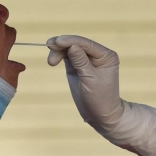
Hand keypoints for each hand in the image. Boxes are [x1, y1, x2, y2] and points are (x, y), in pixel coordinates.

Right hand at [47, 35, 155, 155]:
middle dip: (63, 45)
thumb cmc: (99, 98)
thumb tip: (72, 45)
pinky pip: (67, 56)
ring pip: (70, 48)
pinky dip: (59, 56)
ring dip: (58, 51)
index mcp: (106, 56)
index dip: (71, 41)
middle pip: (77, 44)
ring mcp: (87, 59)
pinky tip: (53, 60)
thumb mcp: (89, 80)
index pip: (87, 44)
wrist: (100, 115)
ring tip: (51, 62)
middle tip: (49, 46)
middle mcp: (98, 55)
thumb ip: (80, 61)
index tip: (57, 41)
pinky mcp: (77, 65)